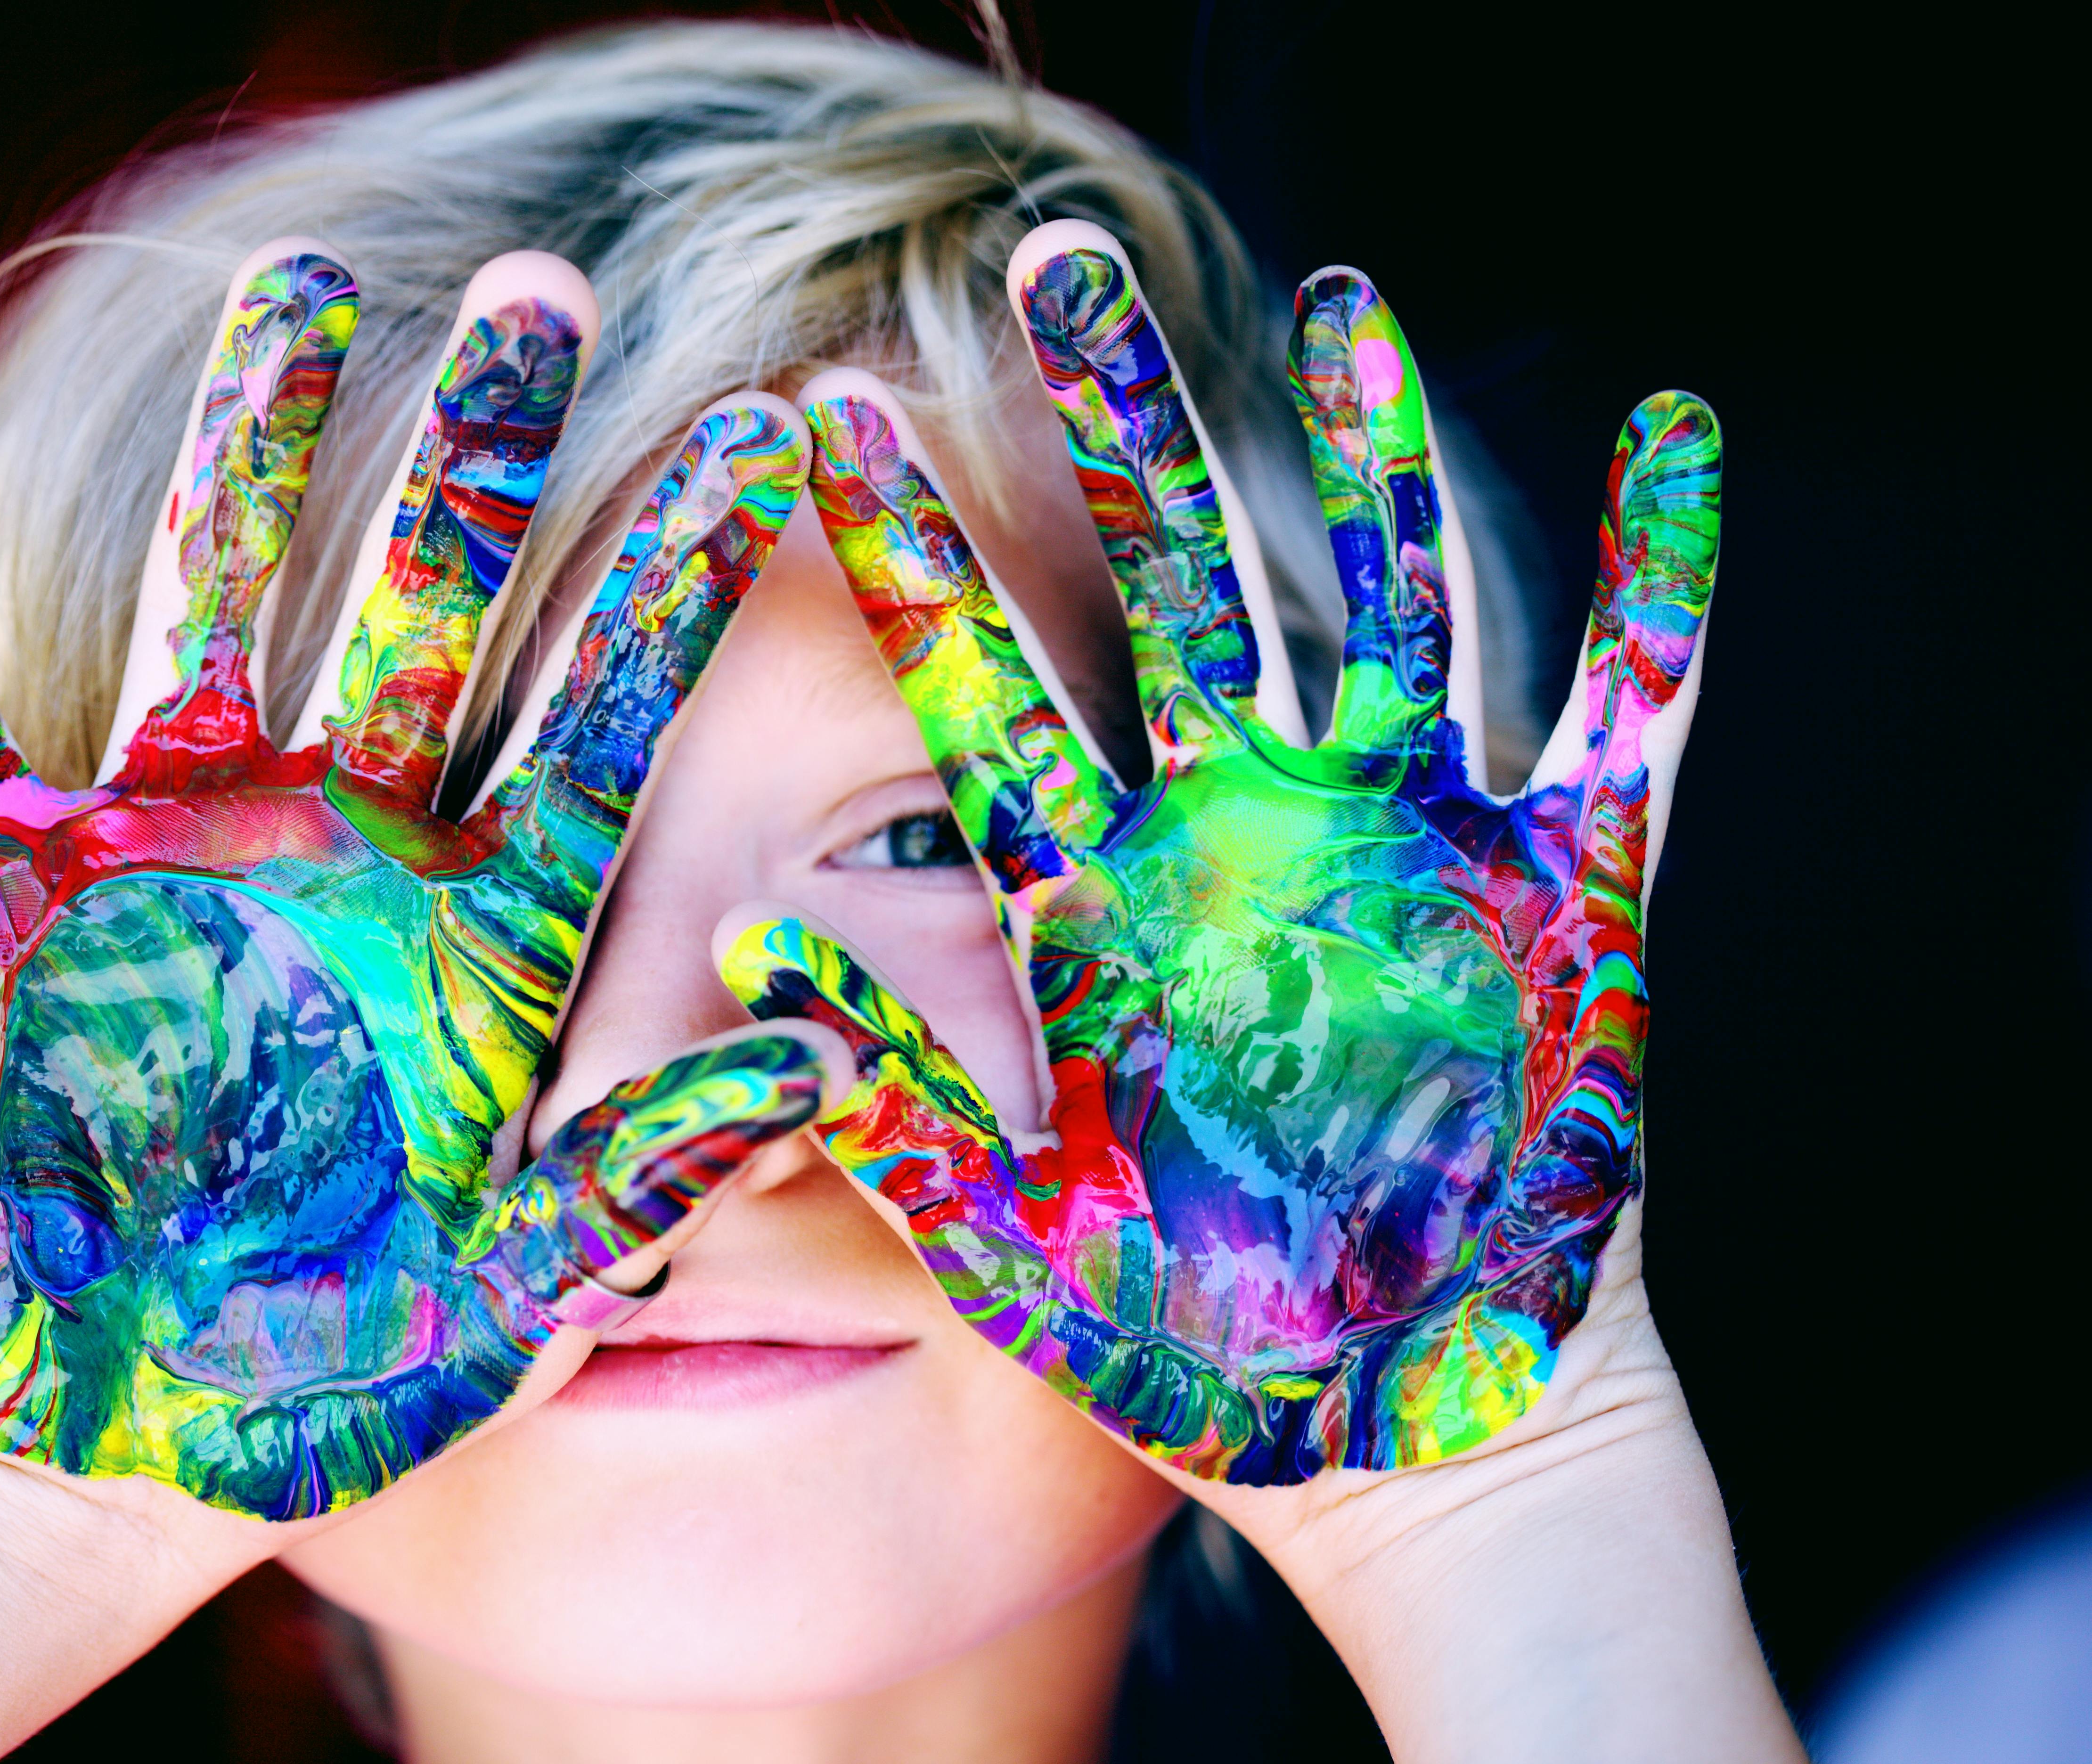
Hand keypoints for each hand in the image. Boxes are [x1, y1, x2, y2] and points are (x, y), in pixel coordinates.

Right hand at [0, 241, 823, 1518]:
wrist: (125, 1415)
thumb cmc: (331, 1365)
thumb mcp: (509, 1290)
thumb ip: (653, 1169)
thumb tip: (829, 1058)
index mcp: (476, 933)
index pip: (605, 722)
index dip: (675, 584)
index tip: (766, 430)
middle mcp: (342, 847)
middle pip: (426, 607)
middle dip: (474, 452)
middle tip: (542, 284)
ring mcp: (173, 843)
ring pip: (220, 595)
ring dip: (246, 447)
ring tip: (293, 277)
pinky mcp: (5, 882)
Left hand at [724, 222, 1718, 1484]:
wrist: (1385, 1432)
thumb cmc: (1189, 1352)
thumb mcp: (1010, 1232)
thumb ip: (888, 1096)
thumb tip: (733, 967)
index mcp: (1106, 900)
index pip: (982, 689)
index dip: (906, 555)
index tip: (817, 420)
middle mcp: (1244, 837)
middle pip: (1170, 586)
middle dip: (1123, 429)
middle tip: (1061, 263)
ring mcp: (1404, 848)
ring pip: (1384, 599)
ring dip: (1374, 456)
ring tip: (1345, 302)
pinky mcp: (1561, 891)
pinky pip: (1629, 708)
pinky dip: (1664, 585)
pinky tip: (1675, 439)